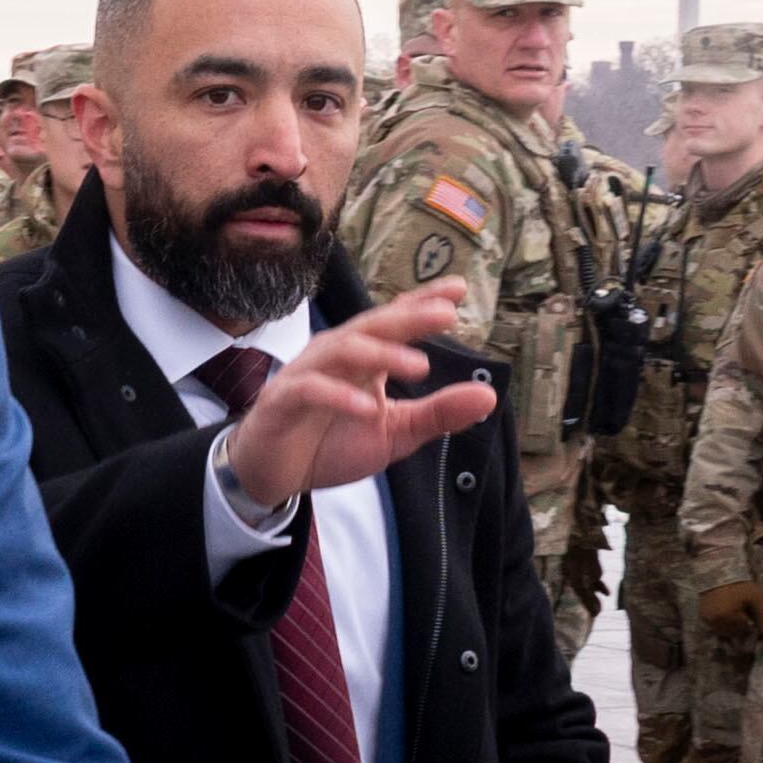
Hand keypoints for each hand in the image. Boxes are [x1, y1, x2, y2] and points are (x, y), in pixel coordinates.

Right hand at [216, 282, 498, 512]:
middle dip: (407, 318)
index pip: (395, 322)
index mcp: (363, 358)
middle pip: (372, 327)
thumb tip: (490, 395)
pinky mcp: (283, 402)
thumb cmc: (330, 444)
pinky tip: (369, 409)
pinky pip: (312, 391)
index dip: (422, 304)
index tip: (458, 289)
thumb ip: (438, 413)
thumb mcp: (396, 433)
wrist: (272, 473)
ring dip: (381, 356)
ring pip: (343, 351)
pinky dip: (340, 397)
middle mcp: (335, 356)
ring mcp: (306, 375)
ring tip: (419, 367)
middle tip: (446, 314)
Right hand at [698, 578, 762, 640]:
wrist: (718, 572)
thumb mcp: (756, 599)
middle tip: (741, 608)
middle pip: (733, 632)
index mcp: (727, 617)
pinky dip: (721, 621)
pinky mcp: (702, 616)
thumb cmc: (739, 585)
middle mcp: (714, 621)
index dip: (749, 619)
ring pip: (723, 631)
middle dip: (739, 623)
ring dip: (730, 624)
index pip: (744, 629)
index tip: (748, 609)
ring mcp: (706, 619)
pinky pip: (715, 626)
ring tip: (732, 609)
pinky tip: (724, 610)